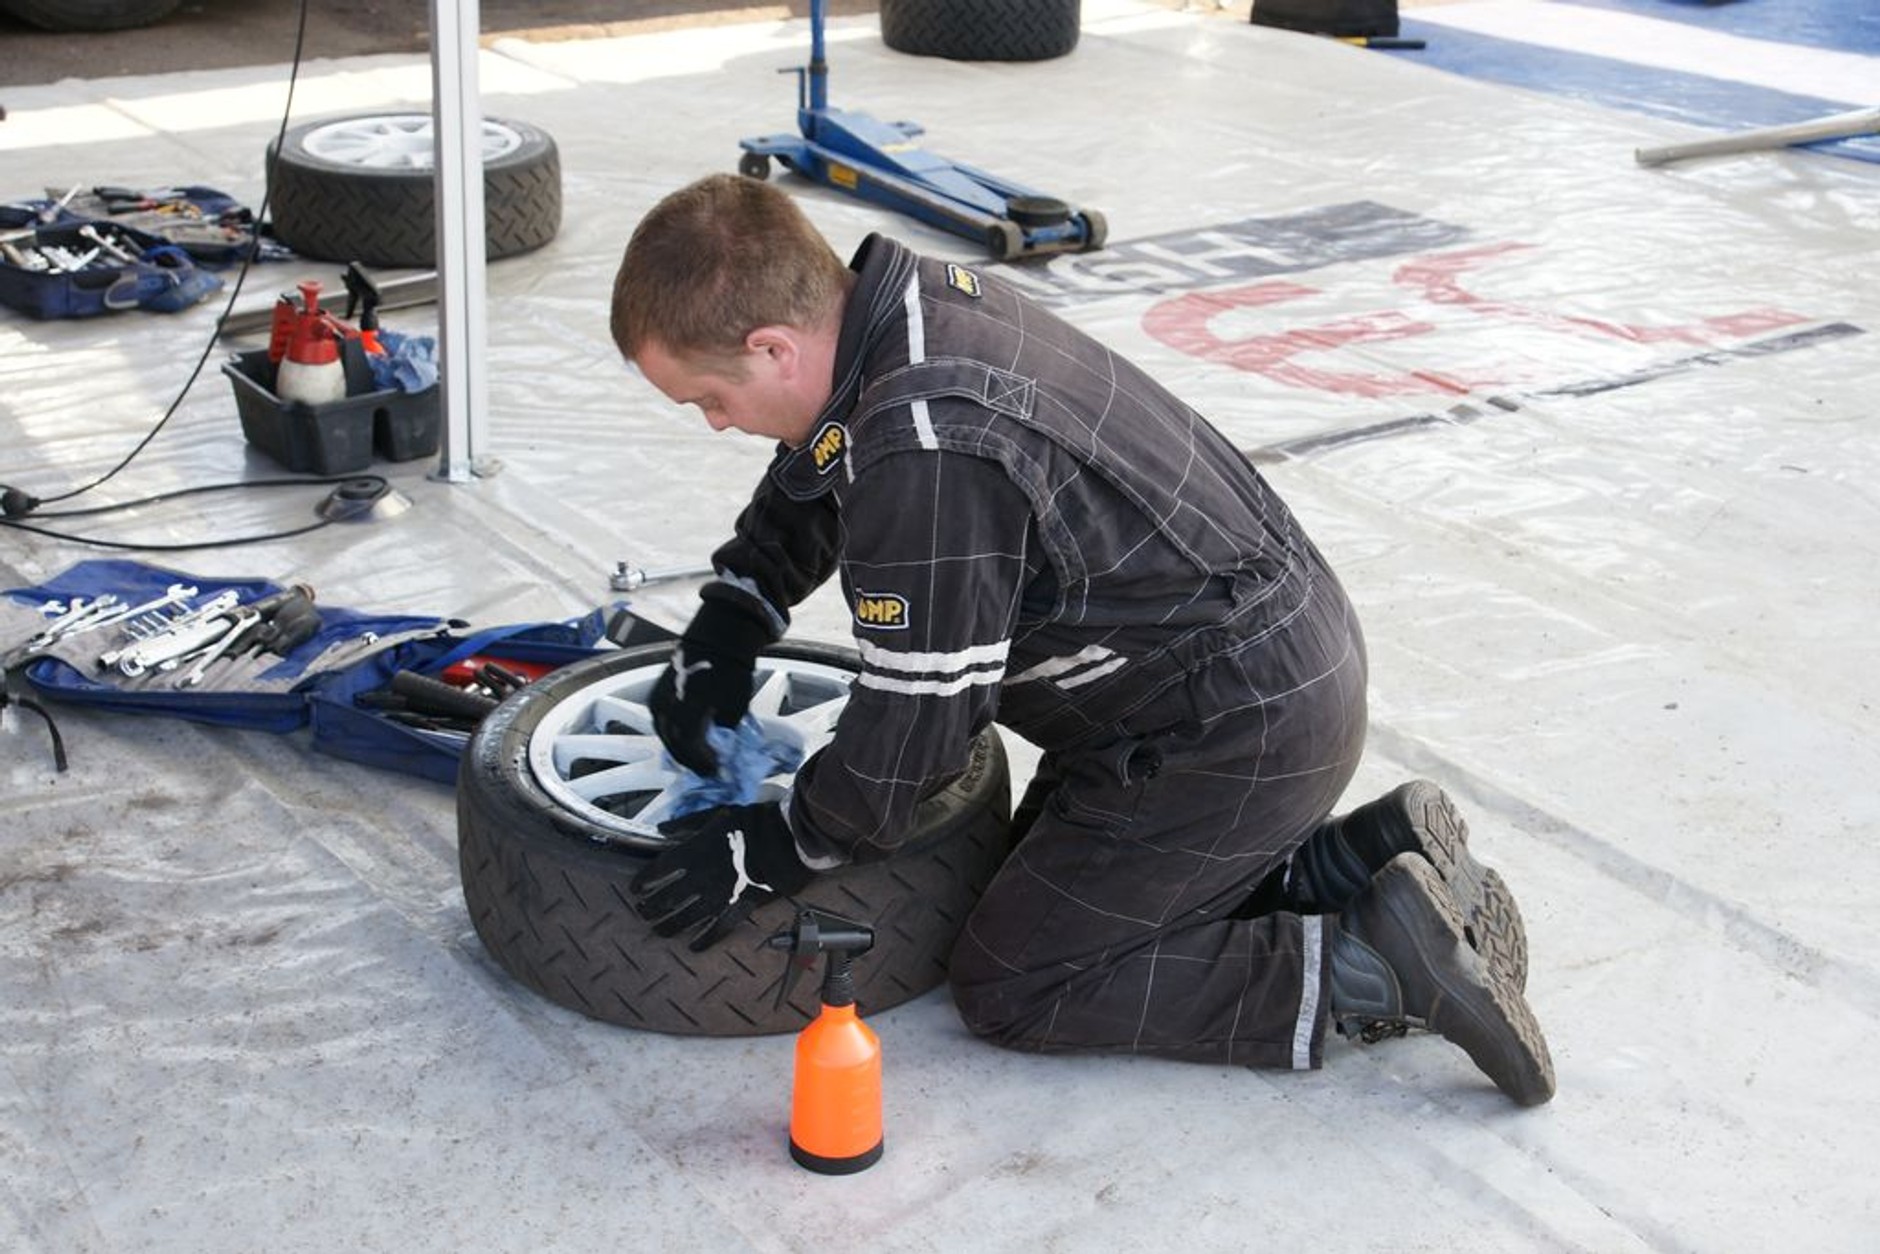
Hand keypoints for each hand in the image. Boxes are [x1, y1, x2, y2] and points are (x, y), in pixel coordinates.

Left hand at [630, 803, 811, 949]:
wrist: (785, 842)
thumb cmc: (751, 824)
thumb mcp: (716, 815)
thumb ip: (686, 823)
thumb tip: (660, 828)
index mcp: (692, 853)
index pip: (656, 872)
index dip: (642, 883)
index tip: (635, 889)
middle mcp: (699, 879)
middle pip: (665, 900)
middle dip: (649, 909)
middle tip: (642, 912)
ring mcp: (717, 897)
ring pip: (684, 920)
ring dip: (668, 927)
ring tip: (659, 931)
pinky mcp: (736, 910)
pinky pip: (715, 931)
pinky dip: (703, 941)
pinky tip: (692, 947)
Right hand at [648, 597, 772, 775]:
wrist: (718, 636)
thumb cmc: (732, 669)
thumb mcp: (735, 707)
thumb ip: (723, 730)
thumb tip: (717, 743)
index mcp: (688, 710)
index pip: (690, 747)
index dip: (702, 763)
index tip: (716, 770)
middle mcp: (668, 705)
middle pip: (674, 743)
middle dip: (691, 760)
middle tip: (706, 770)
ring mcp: (659, 697)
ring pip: (664, 733)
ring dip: (679, 749)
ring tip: (695, 758)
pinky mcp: (656, 691)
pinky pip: (660, 720)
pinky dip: (671, 733)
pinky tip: (684, 739)